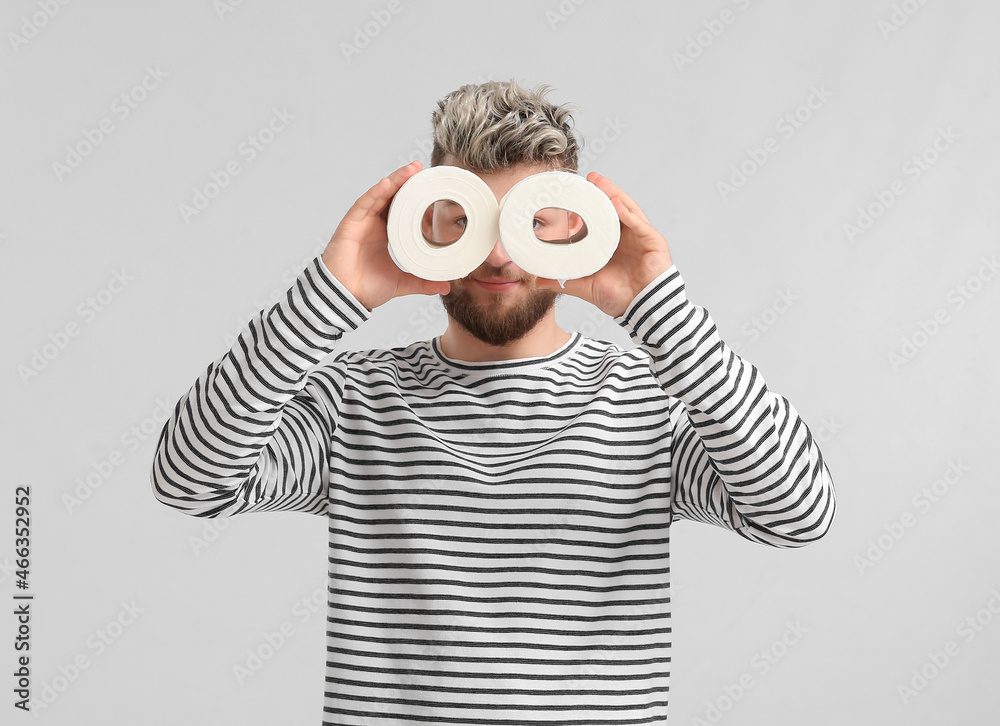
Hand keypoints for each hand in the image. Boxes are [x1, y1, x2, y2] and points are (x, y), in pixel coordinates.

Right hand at [321, 160, 450, 311]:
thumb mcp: (402, 282)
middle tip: (421, 167)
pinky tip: (387, 184)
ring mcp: (360, 223)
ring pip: (379, 195)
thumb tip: (446, 285)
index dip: (411, 193)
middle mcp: (372, 224)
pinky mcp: (349, 225)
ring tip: (410, 170)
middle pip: (390, 196)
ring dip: (394, 181)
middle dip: (405, 180)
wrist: (346, 299)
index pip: (399, 206)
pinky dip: (375, 194)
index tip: (428, 183)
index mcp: (384, 232)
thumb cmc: (366, 288)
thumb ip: (423, 282)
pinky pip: (363, 205)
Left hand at [535, 172, 672, 318]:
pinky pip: (640, 225)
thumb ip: (563, 281)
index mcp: (612, 242)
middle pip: (615, 208)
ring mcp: (641, 237)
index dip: (591, 203)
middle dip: (603, 192)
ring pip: (627, 210)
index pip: (602, 217)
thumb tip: (538, 280)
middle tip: (589, 178)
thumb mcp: (585, 286)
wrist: (642, 311)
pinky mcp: (653, 242)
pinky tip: (616, 203)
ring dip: (614, 194)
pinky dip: (628, 214)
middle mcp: (628, 236)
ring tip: (600, 183)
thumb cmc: (619, 298)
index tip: (575, 191)